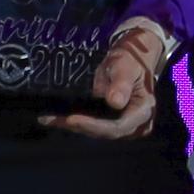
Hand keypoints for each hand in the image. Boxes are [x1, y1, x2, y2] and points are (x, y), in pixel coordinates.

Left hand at [58, 20, 178, 142]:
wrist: (130, 61)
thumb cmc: (130, 61)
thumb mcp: (125, 67)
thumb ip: (121, 84)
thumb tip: (115, 102)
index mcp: (143, 110)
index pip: (118, 126)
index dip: (94, 126)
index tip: (73, 119)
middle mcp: (135, 124)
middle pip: (105, 132)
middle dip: (80, 127)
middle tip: (56, 119)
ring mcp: (123, 125)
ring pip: (96, 131)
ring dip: (72, 126)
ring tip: (50, 119)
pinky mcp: (111, 123)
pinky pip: (92, 125)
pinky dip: (73, 122)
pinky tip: (53, 118)